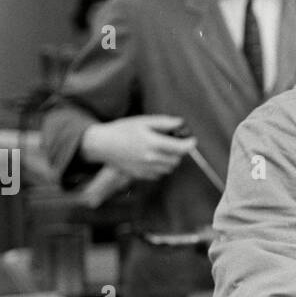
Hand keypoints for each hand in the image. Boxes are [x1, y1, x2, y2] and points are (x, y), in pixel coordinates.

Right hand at [80, 115, 196, 180]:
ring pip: (169, 168)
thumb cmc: (122, 130)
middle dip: (178, 151)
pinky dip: (160, 167)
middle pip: (176, 160)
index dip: (189, 144)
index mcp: (152, 143)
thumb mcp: (143, 121)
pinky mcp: (141, 176)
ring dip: (170, 160)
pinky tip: (152, 158)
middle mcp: (150, 158)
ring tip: (161, 150)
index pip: (180, 148)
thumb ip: (163, 122)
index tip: (192, 140)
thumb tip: (180, 123)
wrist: (103, 145)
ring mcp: (145, 169)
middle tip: (172, 142)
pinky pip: (158, 174)